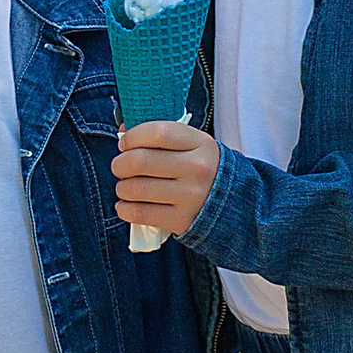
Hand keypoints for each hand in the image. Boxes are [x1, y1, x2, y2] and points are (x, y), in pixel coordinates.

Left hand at [114, 119, 218, 242]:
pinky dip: (125, 209)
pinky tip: (126, 205)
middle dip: (120, 164)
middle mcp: (197, 169)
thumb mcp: (193, 146)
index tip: (125, 143)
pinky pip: (140, 214)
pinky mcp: (182, 220)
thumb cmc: (202, 170)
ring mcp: (190, 196)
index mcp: (201, 144)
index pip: (158, 132)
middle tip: (120, 167)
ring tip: (125, 187)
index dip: (133, 136)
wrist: (232, 205)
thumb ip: (162, 136)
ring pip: (136, 189)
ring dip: (121, 187)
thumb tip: (123, 133)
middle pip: (141, 160)